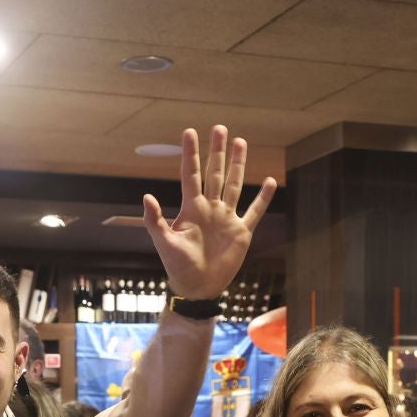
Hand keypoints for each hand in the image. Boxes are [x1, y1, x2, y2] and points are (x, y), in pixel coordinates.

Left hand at [142, 127, 274, 300]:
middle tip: (220, 128)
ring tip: (241, 142)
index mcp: (191, 208)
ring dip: (238, 165)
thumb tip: (146, 196)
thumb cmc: (178, 266)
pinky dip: (262, 197)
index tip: (190, 132)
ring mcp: (227, 218)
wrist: (198, 287)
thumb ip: (154, 220)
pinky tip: (269, 181)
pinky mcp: (242, 232)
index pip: (192, 174)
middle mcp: (210, 208)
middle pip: (215, 173)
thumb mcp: (164, 242)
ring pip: (234, 185)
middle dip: (217, 151)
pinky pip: (254, 211)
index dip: (191, 154)